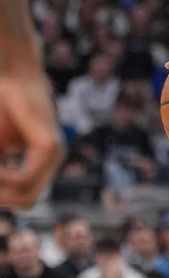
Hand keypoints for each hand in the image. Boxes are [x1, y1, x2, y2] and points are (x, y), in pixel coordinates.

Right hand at [0, 67, 64, 208]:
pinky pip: (24, 179)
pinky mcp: (49, 146)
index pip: (23, 198)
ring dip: (0, 190)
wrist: (12, 74)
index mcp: (40, 161)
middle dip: (1, 197)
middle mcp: (52, 160)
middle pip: (26, 202)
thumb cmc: (1, 106)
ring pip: (26, 198)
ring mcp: (54, 154)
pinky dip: (4, 177)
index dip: (2, 197)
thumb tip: (0, 196)